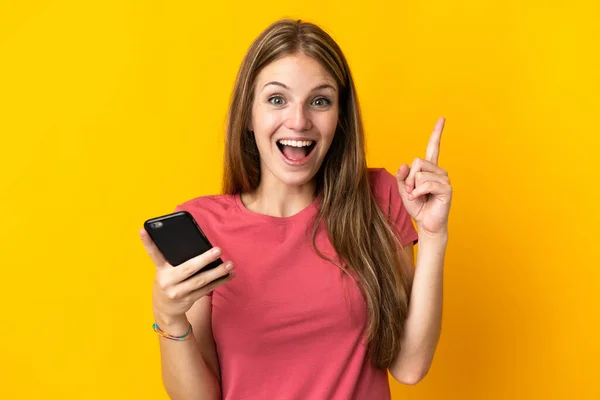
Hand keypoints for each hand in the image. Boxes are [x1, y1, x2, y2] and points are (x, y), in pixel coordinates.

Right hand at [140, 229, 235, 324]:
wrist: (164, 310)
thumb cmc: (168, 282)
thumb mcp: (165, 272)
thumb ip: (174, 261)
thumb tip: (199, 247)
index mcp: (160, 270)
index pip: (154, 254)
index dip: (147, 242)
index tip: (143, 229)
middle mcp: (167, 281)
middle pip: (188, 268)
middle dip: (204, 259)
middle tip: (218, 250)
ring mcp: (178, 292)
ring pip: (201, 280)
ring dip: (218, 272)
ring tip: (230, 264)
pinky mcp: (189, 299)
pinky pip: (207, 289)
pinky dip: (220, 281)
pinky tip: (230, 275)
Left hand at [396, 117, 452, 236]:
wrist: (426, 223)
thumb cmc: (417, 206)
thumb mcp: (403, 189)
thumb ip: (401, 176)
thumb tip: (404, 165)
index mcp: (429, 168)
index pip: (434, 147)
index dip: (437, 133)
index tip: (442, 118)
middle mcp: (439, 171)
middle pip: (418, 161)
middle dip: (409, 178)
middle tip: (412, 191)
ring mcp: (444, 179)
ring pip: (420, 174)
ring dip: (413, 187)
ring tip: (418, 197)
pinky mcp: (446, 189)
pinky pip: (426, 184)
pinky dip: (418, 193)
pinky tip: (422, 199)